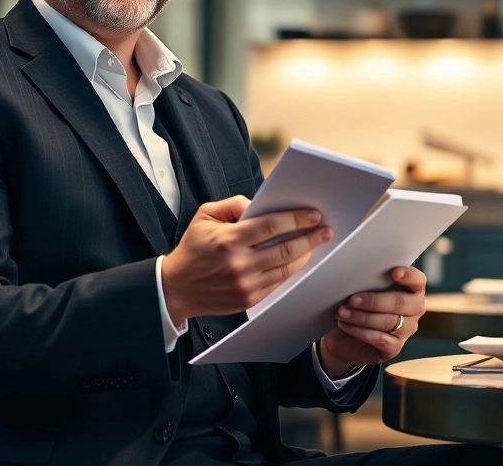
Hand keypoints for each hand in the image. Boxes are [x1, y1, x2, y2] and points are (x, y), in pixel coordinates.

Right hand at [161, 195, 331, 324]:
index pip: (271, 225)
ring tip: (317, 244)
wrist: (176, 287)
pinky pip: (278, 282)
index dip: (296, 219)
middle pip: (285, 249)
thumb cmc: (193, 248)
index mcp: (228, 238)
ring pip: (286, 268)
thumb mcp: (205, 216)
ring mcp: (245, 283)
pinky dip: (291, 270)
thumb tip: (258, 204)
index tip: (313, 214)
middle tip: (325, 230)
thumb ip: (232, 204)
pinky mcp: (249, 298)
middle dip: (310, 237)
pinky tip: (300, 260)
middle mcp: (239, 262)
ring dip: (306, 255)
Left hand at [318, 266, 425, 377]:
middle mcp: (414, 309)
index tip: (394, 272)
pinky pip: (379, 338)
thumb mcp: (361, 289)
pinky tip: (344, 325)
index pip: (417, 280)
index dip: (409, 276)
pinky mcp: (394, 348)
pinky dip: (359, 331)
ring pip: (388, 321)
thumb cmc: (357, 305)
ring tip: (342, 312)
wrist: (344, 336)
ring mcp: (406, 330)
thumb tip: (357, 276)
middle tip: (352, 299)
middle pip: (401, 302)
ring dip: (361, 316)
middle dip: (374, 300)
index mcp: (410, 289)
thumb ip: (367, 281)